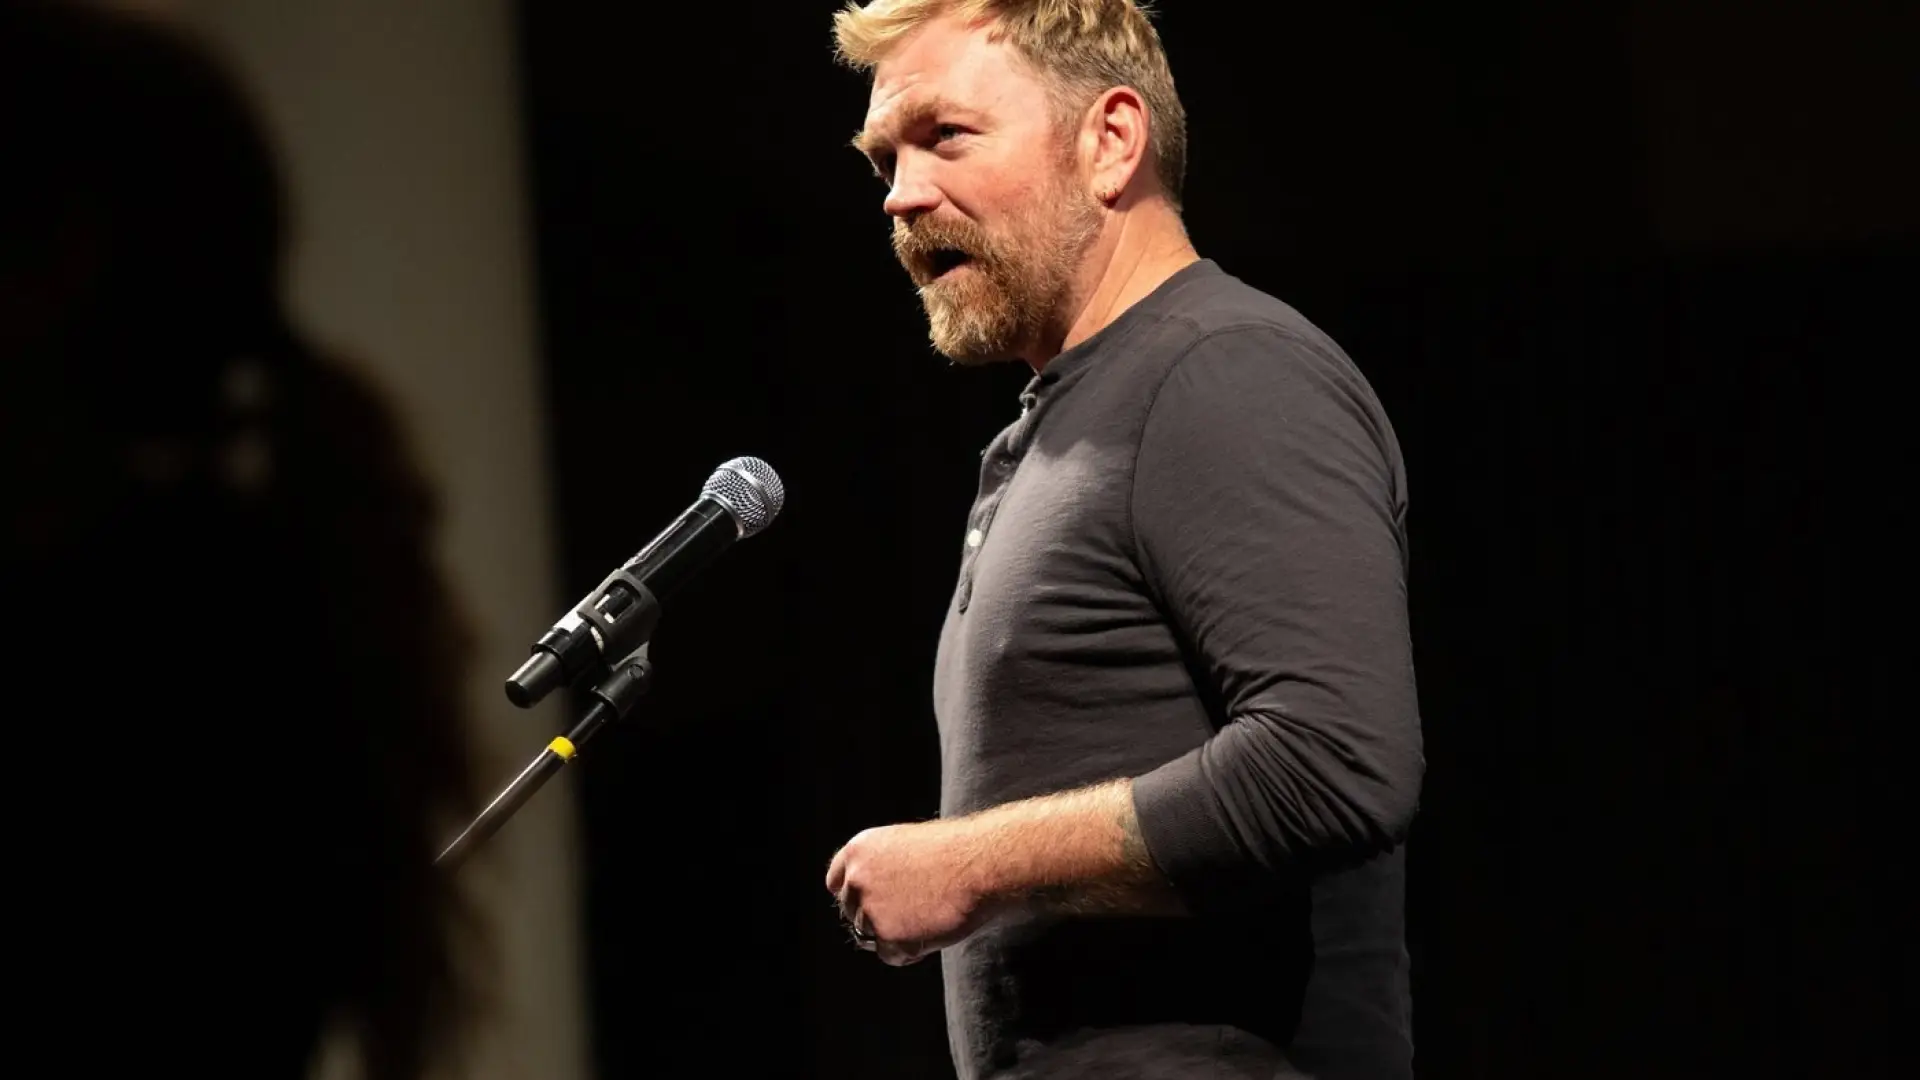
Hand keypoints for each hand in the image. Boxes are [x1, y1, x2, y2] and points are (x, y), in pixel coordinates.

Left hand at [825, 820, 993, 966]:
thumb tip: (872, 902)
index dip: (855, 896)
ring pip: (870, 936)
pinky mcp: (889, 937)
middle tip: (912, 913)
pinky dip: (910, 952)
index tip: (870, 903)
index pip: (837, 882)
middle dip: (876, 918)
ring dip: (895, 934)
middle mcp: (857, 879)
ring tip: (929, 916)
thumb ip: (881, 869)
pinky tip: (931, 931)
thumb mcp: (906, 847)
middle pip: (852, 913)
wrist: (980, 866)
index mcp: (858, 850)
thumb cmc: (955, 854)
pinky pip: (891, 956)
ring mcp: (871, 910)